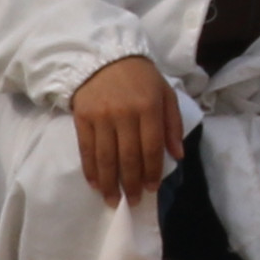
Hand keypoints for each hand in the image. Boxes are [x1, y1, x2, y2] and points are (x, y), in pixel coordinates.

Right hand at [68, 55, 183, 206]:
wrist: (104, 57)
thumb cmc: (141, 78)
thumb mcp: (166, 94)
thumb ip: (173, 125)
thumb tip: (177, 155)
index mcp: (149, 107)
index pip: (151, 148)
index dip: (152, 172)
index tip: (152, 189)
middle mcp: (124, 114)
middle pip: (128, 157)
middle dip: (131, 183)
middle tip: (133, 202)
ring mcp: (101, 117)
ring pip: (105, 157)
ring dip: (110, 183)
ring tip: (113, 200)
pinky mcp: (82, 118)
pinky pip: (86, 149)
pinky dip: (91, 169)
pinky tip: (96, 184)